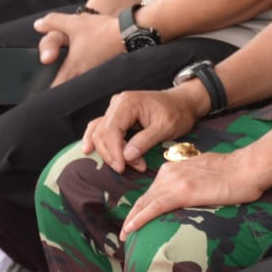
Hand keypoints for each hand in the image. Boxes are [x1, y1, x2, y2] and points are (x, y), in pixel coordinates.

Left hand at [34, 10, 124, 86]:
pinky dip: (85, 77)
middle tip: (51, 88)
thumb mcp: (73, 22)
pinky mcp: (105, 71)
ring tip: (67, 77)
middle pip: (66, 90)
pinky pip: (91, 79)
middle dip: (58, 88)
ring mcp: (95, 75)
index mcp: (72, 68)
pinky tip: (86, 67)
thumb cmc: (102, 30)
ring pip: (79, 84)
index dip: (44, 93)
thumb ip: (52, 23)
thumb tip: (37, 25)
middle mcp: (83, 76)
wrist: (130, 32)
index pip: (54, 90)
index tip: (38, 94)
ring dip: (72, 83)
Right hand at [83, 87, 202, 173]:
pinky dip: (96, 140)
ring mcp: (115, 108)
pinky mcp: (116, 115)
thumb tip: (126, 156)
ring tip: (119, 166)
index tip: (121, 168)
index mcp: (128, 103)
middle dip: (113, 154)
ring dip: (107, 152)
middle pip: (102, 133)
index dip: (114, 152)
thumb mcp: (166, 127)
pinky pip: (100, 128)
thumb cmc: (178, 112)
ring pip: (99, 133)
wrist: (183, 102)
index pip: (112, 131)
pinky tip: (88, 151)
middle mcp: (117, 103)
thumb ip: (145, 140)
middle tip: (129, 169)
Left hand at [119, 149, 265, 237]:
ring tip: (126, 234)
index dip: (142, 205)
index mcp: (175, 167)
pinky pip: (154, 207)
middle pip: (145, 197)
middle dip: (133, 214)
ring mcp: (175, 181)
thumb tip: (188, 191)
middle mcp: (171, 172)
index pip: (153, 189)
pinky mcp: (182, 192)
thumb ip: (190, 179)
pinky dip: (140, 218)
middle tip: (125, 232)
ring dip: (133, 219)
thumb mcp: (204, 172)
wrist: (247, 167)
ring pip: (146, 202)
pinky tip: (131, 228)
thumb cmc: (234, 171)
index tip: (135, 218)